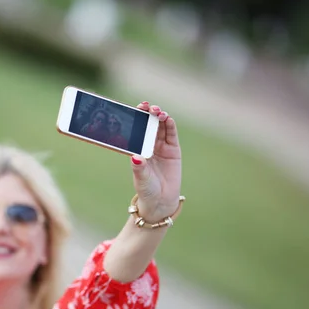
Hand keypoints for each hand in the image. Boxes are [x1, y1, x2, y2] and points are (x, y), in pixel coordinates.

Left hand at [130, 102, 181, 222]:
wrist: (161, 201)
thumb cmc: (147, 189)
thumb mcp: (141, 179)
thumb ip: (139, 168)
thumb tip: (135, 158)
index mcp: (137, 149)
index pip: (135, 130)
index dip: (136, 118)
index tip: (135, 110)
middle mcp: (148, 145)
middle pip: (148, 125)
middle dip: (148, 114)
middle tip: (147, 107)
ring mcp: (161, 147)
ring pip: (160, 127)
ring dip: (159, 117)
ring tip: (158, 112)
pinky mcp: (173, 150)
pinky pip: (171, 135)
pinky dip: (170, 126)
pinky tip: (167, 119)